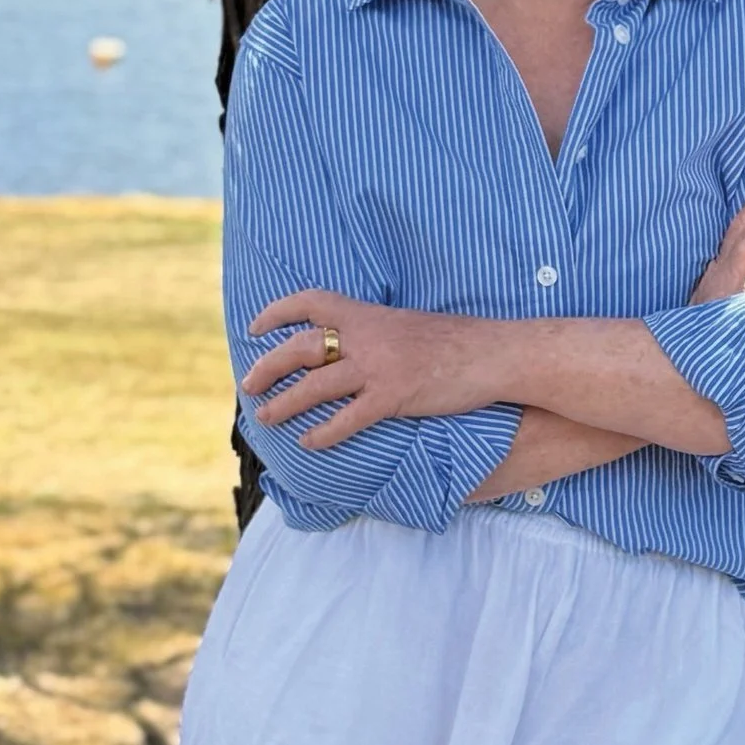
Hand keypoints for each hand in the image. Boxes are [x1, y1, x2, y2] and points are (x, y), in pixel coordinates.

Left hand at [241, 290, 486, 449]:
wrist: (495, 352)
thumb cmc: (460, 341)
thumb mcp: (410, 325)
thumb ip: (380, 332)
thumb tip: (361, 344)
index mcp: (369, 315)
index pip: (311, 302)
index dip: (277, 312)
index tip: (256, 327)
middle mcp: (367, 337)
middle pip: (301, 348)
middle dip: (268, 366)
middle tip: (248, 384)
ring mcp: (379, 368)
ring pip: (315, 386)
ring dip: (284, 403)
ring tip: (265, 418)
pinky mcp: (394, 397)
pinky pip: (348, 418)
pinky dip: (324, 432)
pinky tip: (309, 443)